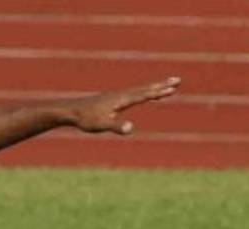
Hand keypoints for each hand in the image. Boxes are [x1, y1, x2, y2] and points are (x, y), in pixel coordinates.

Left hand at [66, 77, 181, 134]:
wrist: (71, 111)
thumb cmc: (86, 119)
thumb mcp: (101, 126)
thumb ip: (116, 127)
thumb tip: (131, 129)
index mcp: (122, 100)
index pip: (144, 95)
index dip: (159, 92)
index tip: (173, 88)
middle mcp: (121, 95)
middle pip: (145, 89)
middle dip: (161, 85)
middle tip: (177, 80)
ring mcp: (117, 96)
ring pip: (140, 90)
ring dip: (154, 87)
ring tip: (166, 85)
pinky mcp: (113, 99)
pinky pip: (133, 94)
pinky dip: (143, 92)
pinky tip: (144, 95)